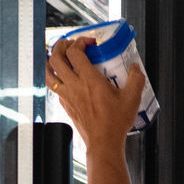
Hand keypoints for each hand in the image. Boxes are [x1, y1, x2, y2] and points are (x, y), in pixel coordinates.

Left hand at [46, 36, 145, 154]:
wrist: (103, 142)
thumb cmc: (115, 122)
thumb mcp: (132, 98)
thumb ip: (136, 79)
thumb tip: (136, 68)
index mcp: (89, 80)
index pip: (75, 52)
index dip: (79, 42)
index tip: (88, 43)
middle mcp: (74, 85)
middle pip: (55, 58)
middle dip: (60, 46)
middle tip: (69, 44)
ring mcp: (67, 95)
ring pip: (47, 72)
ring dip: (49, 60)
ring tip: (57, 56)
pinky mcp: (64, 104)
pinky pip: (53, 86)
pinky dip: (55, 77)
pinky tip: (63, 78)